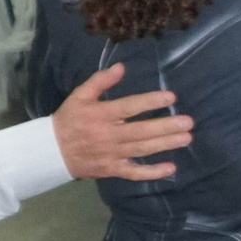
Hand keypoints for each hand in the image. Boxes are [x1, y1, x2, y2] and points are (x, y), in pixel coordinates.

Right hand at [51, 63, 193, 180]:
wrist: (51, 151)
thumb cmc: (69, 119)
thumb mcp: (80, 95)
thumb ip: (100, 81)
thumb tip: (121, 67)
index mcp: (101, 115)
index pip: (129, 107)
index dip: (150, 102)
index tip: (171, 98)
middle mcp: (108, 135)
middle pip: (141, 131)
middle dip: (166, 126)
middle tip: (189, 122)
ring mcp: (111, 154)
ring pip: (142, 150)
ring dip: (165, 144)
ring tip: (186, 138)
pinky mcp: (112, 169)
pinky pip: (134, 173)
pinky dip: (152, 172)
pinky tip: (171, 168)